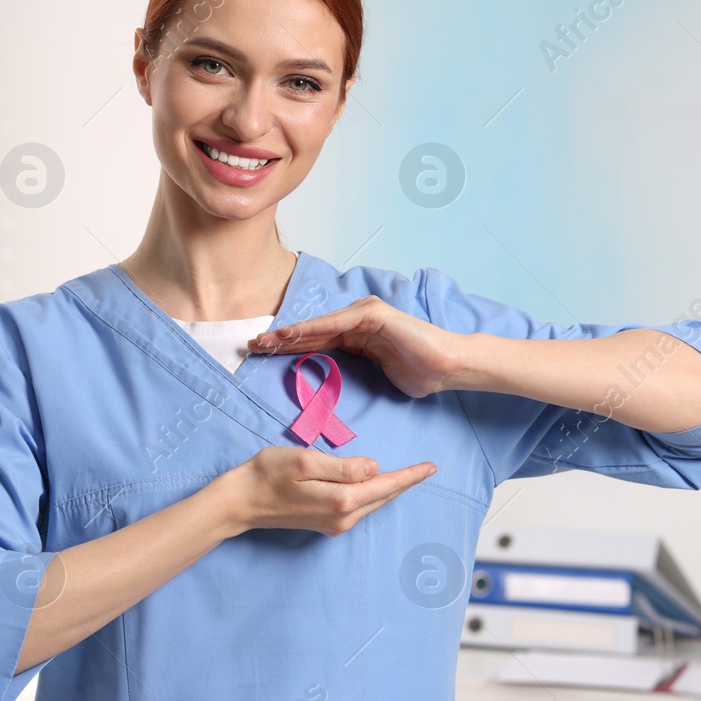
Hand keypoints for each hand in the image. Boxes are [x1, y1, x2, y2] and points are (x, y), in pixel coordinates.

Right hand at [216, 445, 435, 536]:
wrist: (240, 503)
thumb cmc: (268, 474)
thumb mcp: (307, 461)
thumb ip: (343, 466)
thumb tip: (374, 468)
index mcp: (342, 499)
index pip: (385, 484)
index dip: (410, 475)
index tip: (431, 467)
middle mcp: (343, 517)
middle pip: (382, 496)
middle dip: (404, 482)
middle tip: (426, 469)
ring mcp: (334, 524)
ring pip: (371, 502)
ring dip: (388, 488)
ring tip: (407, 475)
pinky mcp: (324, 524)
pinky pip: (357, 507)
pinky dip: (371, 494)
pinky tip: (374, 485)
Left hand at [249, 295, 464, 397]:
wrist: (447, 367)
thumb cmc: (418, 373)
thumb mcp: (376, 376)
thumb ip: (353, 372)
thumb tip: (332, 385)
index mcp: (355, 336)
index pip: (316, 342)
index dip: (290, 348)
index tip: (264, 356)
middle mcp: (357, 321)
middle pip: (312, 332)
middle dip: (282, 339)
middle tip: (252, 346)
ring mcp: (365, 315)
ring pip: (320, 325)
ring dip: (292, 333)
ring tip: (267, 341)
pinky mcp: (375, 315)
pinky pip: (338, 323)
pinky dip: (315, 328)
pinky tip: (294, 335)